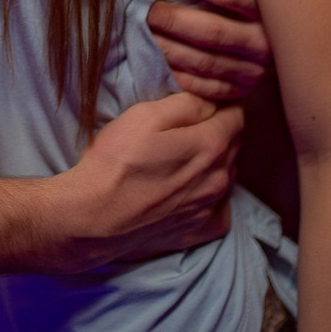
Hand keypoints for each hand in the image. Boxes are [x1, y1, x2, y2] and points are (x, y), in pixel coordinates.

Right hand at [48, 93, 241, 272]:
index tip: (205, 101)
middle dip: (220, 130)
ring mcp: (209, 207)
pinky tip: (192, 191)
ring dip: (215, 162)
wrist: (94, 217)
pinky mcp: (197, 231)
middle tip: (190, 125)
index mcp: (210, 145)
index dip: (223, 104)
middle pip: (234, 144)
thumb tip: (211, 101)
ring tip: (185, 157)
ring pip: (227, 175)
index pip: (236, 115)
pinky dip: (211, 198)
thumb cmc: (116, 161)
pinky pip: (219, 210)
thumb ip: (187, 104)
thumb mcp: (145, 116)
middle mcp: (218, 178)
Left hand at [149, 0, 271, 101]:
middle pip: (212, 31)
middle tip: (145, 9)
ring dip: (169, 48)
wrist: (288, 42)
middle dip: (173, 19)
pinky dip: (179, 76)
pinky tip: (158, 63)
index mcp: (268, 8)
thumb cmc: (253, 2)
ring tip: (143, 35)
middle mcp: (263, 42)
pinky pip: (205, 88)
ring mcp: (253, 70)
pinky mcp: (241, 91)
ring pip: (204, 61)